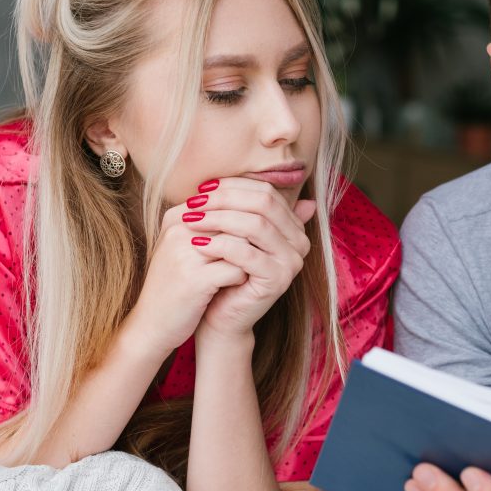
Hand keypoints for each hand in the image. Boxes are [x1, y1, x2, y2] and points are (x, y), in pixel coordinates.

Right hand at [121, 190, 250, 359]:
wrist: (150, 325)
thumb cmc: (177, 283)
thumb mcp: (190, 247)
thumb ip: (217, 225)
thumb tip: (265, 208)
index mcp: (178, 215)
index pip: (227, 199)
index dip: (252, 215)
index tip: (264, 233)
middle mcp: (179, 228)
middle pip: (236, 216)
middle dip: (256, 234)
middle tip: (267, 249)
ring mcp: (184, 253)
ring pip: (240, 241)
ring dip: (252, 254)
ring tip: (253, 265)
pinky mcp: (193, 280)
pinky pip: (236, 270)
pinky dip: (243, 277)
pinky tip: (241, 284)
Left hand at [183, 177, 314, 337]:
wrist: (220, 315)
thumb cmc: (222, 269)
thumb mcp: (229, 232)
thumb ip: (232, 206)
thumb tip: (216, 175)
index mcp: (293, 225)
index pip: (265, 191)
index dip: (232, 186)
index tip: (201, 188)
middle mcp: (300, 241)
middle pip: (263, 203)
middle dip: (224, 199)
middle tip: (193, 201)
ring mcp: (292, 261)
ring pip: (256, 225)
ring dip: (218, 219)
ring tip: (190, 220)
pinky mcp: (278, 280)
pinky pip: (247, 254)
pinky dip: (220, 245)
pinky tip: (197, 243)